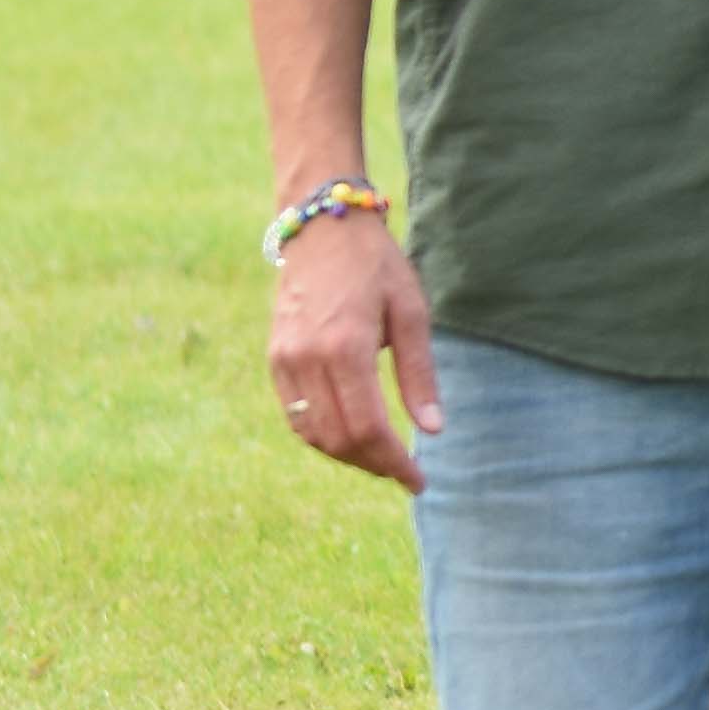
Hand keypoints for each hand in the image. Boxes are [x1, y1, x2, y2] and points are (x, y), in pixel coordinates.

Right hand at [268, 211, 442, 492]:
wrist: (321, 228)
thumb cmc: (376, 266)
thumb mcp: (412, 313)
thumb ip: (419, 374)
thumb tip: (434, 429)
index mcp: (346, 348)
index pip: (368, 427)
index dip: (394, 462)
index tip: (418, 481)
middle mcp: (307, 359)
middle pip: (338, 438)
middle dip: (374, 464)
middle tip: (404, 472)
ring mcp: (284, 359)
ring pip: (312, 433)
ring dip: (347, 454)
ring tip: (381, 458)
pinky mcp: (274, 357)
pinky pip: (294, 414)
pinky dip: (322, 435)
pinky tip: (350, 435)